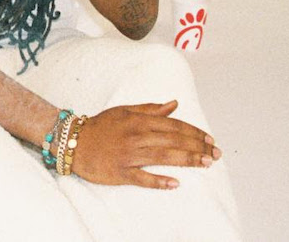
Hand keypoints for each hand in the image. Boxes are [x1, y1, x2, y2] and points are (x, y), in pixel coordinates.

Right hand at [70, 101, 221, 189]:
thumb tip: (174, 104)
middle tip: (216, 154)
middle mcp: (136, 136)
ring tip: (206, 163)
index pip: (173, 125)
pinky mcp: (120, 172)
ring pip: (163, 156)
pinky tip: (175, 183)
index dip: (194, 132)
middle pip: (173, 140)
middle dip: (197, 147)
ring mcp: (128, 155)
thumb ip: (150, 109)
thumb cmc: (101, 127)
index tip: (210, 139)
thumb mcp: (124, 111)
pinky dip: (158, 181)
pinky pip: (142, 177)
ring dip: (186, 160)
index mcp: (138, 121)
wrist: (73, 142)